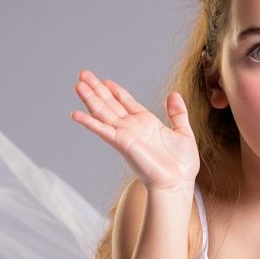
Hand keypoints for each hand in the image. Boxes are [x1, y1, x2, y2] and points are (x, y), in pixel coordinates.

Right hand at [71, 71, 199, 194]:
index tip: (105, 81)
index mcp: (146, 123)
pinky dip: (89, 122)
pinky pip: (102, 130)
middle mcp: (132, 128)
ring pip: (102, 112)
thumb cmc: (182, 165)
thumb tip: (174, 94)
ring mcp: (125, 135)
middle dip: (96, 89)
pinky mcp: (122, 144)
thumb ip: (178, 114)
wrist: (177, 184)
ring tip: (78, 84)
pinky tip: (75, 113)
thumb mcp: (184, 133)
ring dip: (90, 98)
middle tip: (83, 74)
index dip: (115, 91)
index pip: (126, 102)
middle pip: (110, 104)